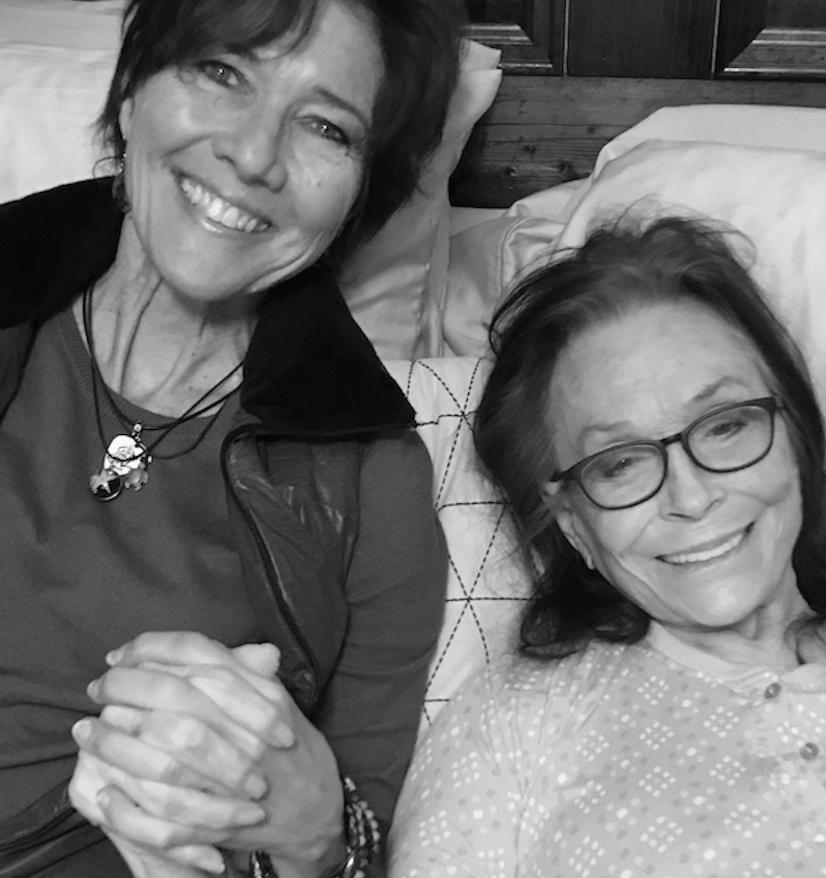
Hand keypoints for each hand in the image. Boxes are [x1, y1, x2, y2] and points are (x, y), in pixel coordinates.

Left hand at [73, 633, 344, 873]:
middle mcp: (247, 729)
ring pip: (165, 753)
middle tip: (97, 688)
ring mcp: (235, 776)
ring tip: (88, 731)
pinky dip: (131, 803)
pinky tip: (105, 790)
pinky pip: (167, 812)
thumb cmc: (289, 744)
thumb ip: (240, 668)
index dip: (150, 650)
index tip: (118, 656)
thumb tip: (187, 647)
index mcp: (260, 692)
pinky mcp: (222, 820)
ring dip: (118, 742)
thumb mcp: (276, 695)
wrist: (317, 807)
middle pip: (173, 698)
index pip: (197, 654)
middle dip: (125, 689)